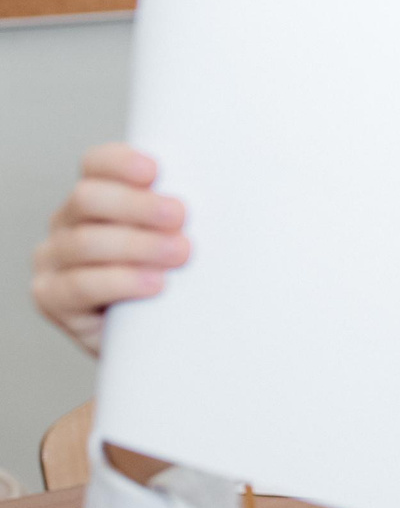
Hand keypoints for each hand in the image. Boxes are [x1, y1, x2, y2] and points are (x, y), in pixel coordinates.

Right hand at [30, 144, 188, 357]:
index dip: (121, 163)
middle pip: (88, 199)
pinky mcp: (51, 298)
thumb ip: (188, 218)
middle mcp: (68, 223)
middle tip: (180, 217)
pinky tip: (153, 283)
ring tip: (179, 253)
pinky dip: (120, 282)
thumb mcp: (183, 242)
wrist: (157, 344)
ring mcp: (54, 260)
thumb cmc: (176, 286)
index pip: (96, 165)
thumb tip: (240, 192)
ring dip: (137, 245)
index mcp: (98, 199)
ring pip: (85, 242)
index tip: (155, 171)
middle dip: (137, 206)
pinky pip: (79, 285)